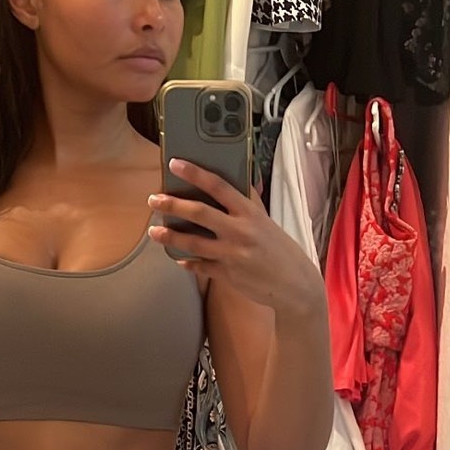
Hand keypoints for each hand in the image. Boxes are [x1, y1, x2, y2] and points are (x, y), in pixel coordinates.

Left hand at [148, 159, 324, 316]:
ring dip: (170, 236)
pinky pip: (200, 267)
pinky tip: (177, 258)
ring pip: (193, 243)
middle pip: (199, 213)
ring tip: (154, 231)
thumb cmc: (281, 251)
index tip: (175, 164)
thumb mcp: (267, 222)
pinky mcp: (227, 275)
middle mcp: (240, 231)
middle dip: (173, 204)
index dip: (195, 173)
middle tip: (154, 199)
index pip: (219, 186)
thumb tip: (237, 181)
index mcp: (250, 213)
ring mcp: (232, 255)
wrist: (295, 286)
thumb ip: (249, 204)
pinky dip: (187, 263)